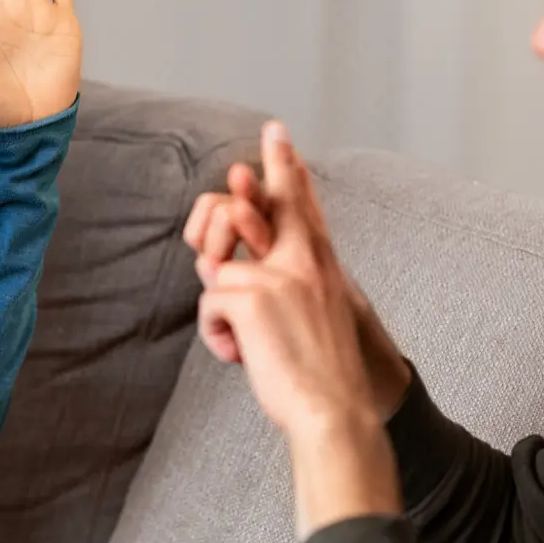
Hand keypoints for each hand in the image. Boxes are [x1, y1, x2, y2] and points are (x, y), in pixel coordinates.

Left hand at [195, 122, 403, 535]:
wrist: (334, 410)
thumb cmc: (321, 376)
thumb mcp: (314, 318)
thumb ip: (283, 286)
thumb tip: (230, 270)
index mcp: (320, 265)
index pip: (301, 206)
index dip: (287, 170)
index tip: (277, 132)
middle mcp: (302, 260)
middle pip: (260, 204)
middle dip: (239, 197)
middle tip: (249, 169)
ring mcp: (276, 273)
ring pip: (217, 264)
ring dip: (219, 300)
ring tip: (244, 330)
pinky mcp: (250, 294)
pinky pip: (209, 304)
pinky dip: (217, 338)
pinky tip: (241, 356)